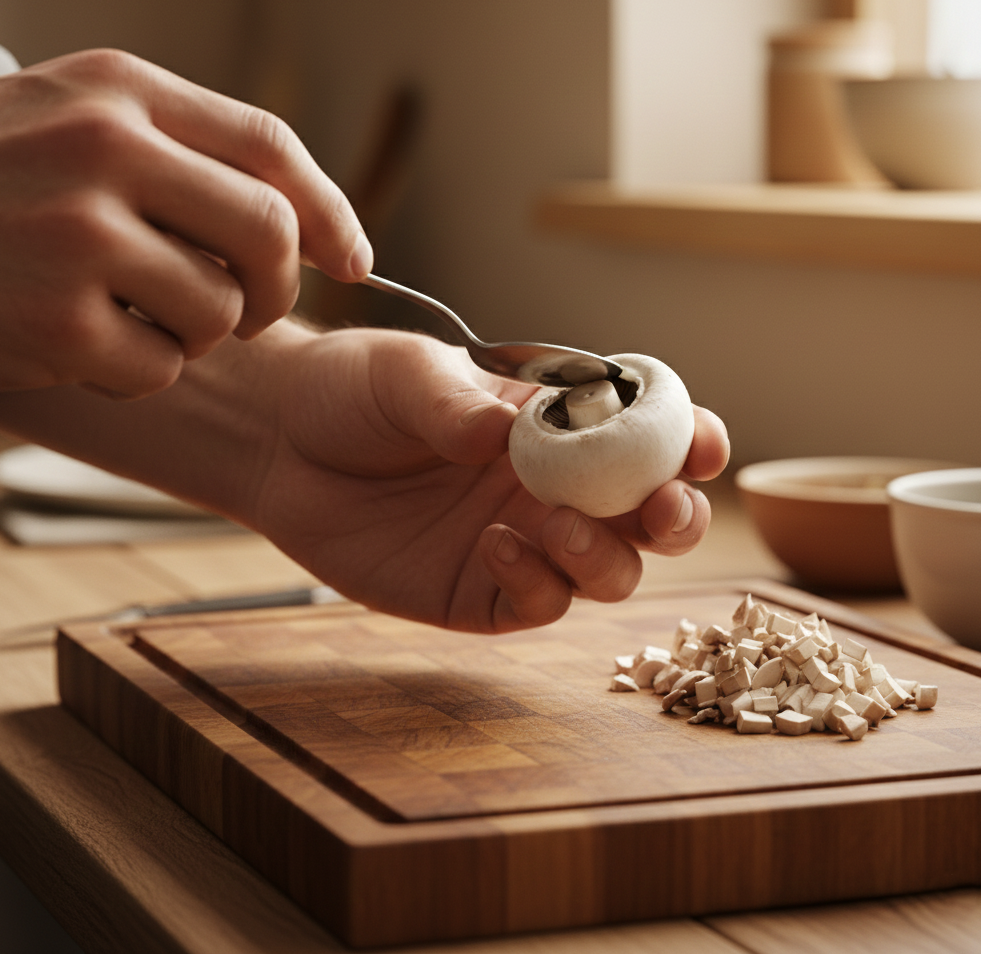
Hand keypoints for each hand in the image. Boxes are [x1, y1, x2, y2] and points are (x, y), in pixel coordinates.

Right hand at [0, 49, 370, 397]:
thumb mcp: (80, 126)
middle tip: (254, 310)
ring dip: (197, 335)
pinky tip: (84, 346)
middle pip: (269, 232)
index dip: (332, 211)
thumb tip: (321, 231)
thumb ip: (190, 158)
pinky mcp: (50, 321)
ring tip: (135, 317)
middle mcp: (99, 148)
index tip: (355, 262)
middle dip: (281, 287)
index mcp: (119, 91)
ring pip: (219, 312)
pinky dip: (138, 373)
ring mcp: (71, 234)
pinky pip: (158, 370)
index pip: (270, 147)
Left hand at [250, 326, 729, 632]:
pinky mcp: (480, 589)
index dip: (688, 440)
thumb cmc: (354, 391)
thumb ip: (461, 405)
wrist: (281, 442)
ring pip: (608, 572)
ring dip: (604, 557)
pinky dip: (535, 582)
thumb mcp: (408, 376)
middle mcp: (555, 486)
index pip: (647, 435)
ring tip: (555, 525)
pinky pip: (536, 604)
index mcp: (559, 423)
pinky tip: (493, 543)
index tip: (700, 444)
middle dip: (676, 516)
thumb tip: (513, 434)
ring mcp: (523, 542)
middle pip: (650, 517)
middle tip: (660, 506)